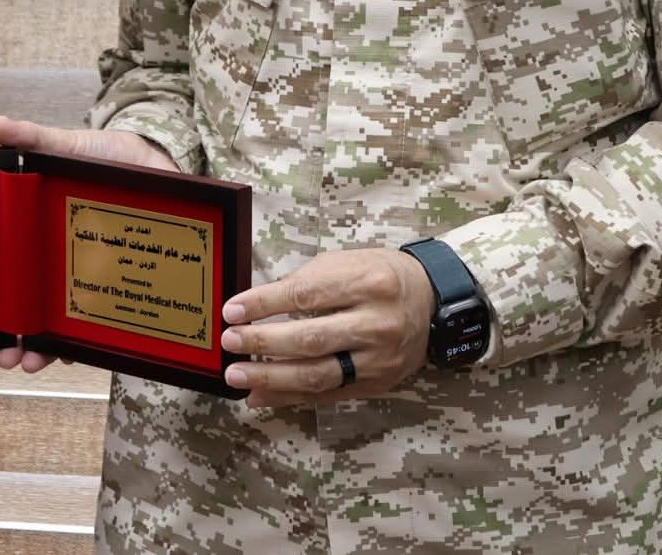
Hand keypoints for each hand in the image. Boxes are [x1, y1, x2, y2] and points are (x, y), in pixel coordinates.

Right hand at [0, 114, 172, 375]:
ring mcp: (78, 282)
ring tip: (26, 362)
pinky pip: (89, 326)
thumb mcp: (68, 148)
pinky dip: (74, 345)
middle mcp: (48, 266)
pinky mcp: (109, 289)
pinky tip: (62, 356)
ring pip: (48, 327)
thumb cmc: (106, 158)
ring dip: (34, 351)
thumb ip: (35, 140)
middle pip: (17, 312)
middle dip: (2, 341)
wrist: (157, 166)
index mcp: (30, 238)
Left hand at [218, 249, 435, 406]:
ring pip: (318, 374)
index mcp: (367, 283)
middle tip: (230, 342)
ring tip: (237, 376)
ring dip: (271, 379)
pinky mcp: (376, 383)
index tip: (232, 310)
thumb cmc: (379, 276)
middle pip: (310, 339)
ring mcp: (378, 358)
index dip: (264, 304)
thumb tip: (253, 307)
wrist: (431, 300)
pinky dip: (290, 398)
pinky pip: (327, 395)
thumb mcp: (345, 263)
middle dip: (263, 343)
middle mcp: (376, 323)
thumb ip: (303, 283)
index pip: (305, 295)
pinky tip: (260, 397)